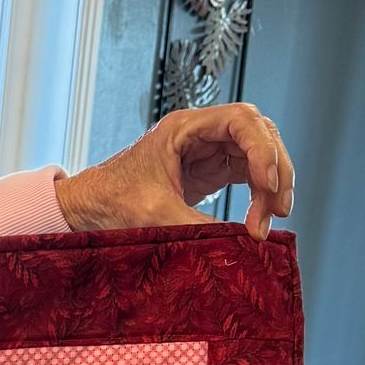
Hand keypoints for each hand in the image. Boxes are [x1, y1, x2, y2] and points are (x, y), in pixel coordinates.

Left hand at [54, 104, 294, 241]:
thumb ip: (198, 226)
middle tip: (278, 211)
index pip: (242, 120)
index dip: (263, 149)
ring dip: (272, 186)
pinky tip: (257, 220)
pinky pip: (249, 174)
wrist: (86, 210)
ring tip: (267, 223)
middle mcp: (201, 132)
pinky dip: (259, 195)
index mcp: (184, 127)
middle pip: (260, 135)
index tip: (265, 185)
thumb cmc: (109, 202)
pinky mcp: (211, 170)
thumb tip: (241, 244)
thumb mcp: (154, 215)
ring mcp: (209, 149)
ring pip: (260, 155)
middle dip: (275, 171)